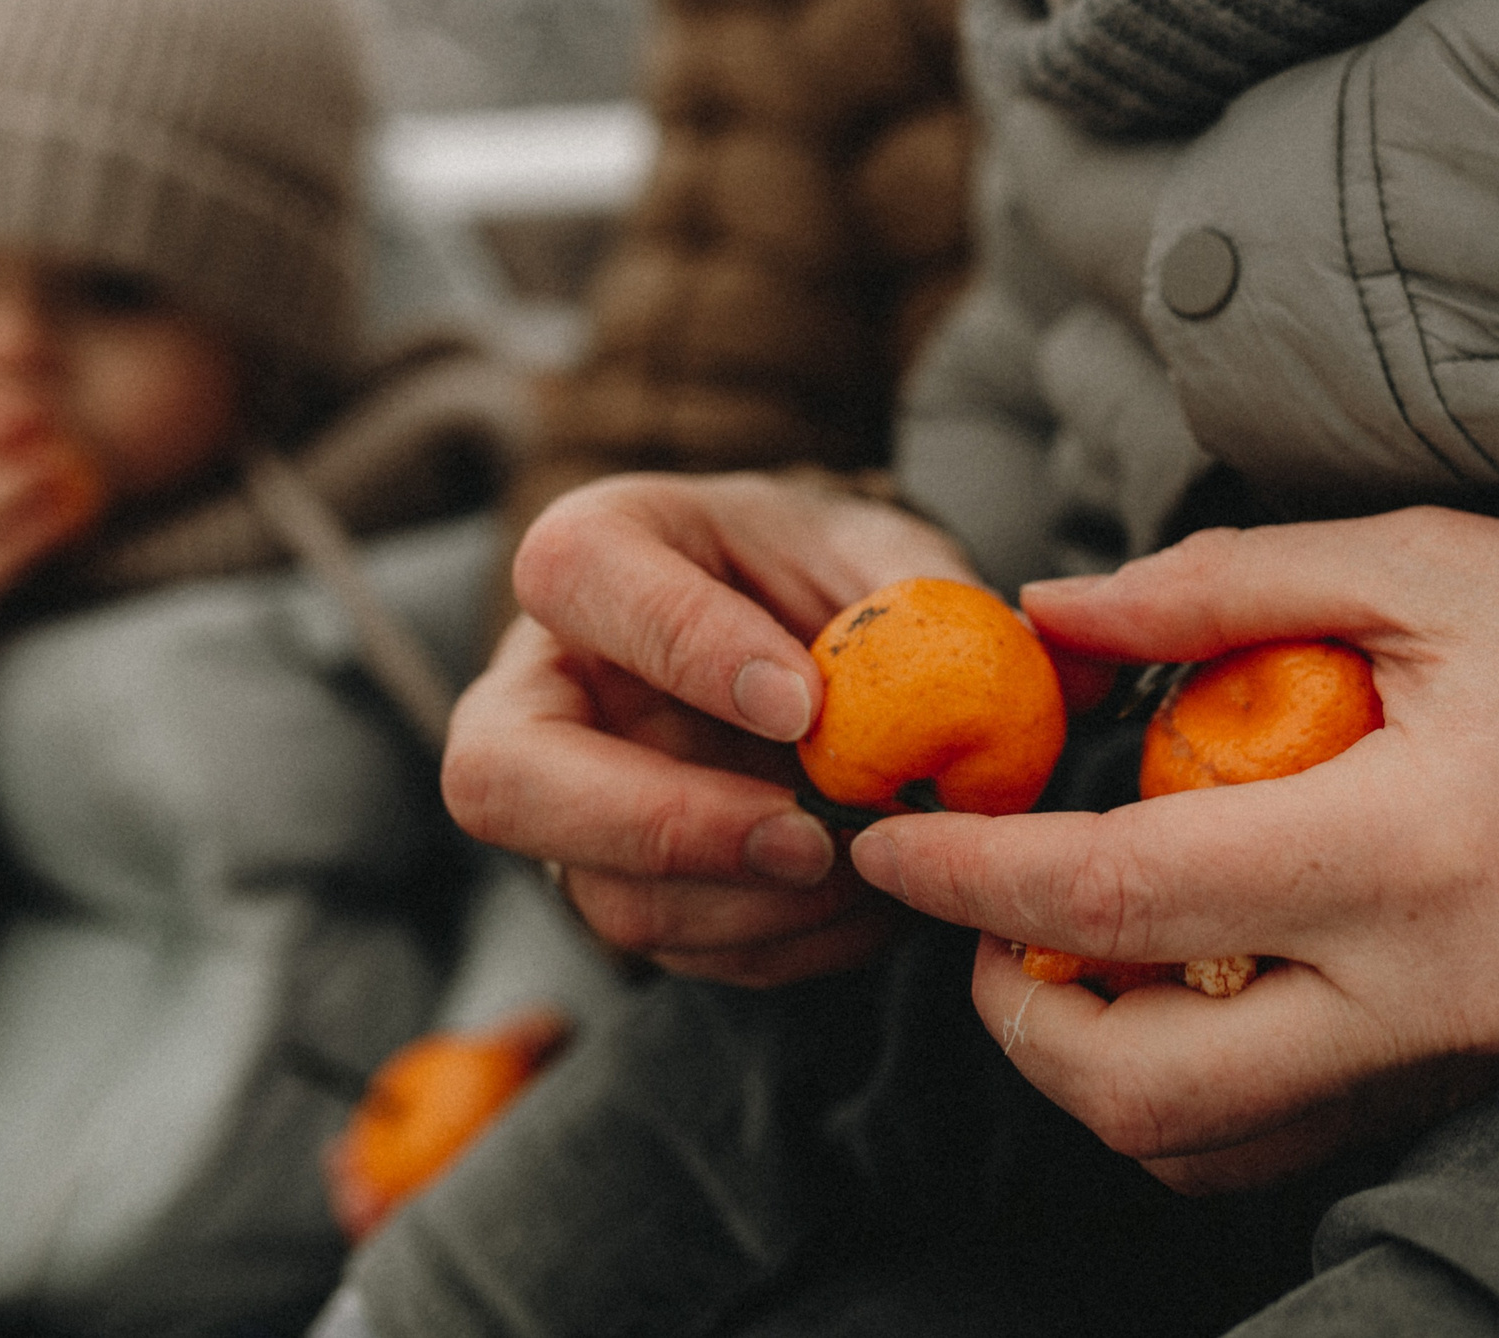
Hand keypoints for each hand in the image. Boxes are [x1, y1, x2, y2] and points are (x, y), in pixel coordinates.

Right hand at [444, 471, 990, 985]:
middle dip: (658, 826)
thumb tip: (1001, 656)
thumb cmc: (835, 578)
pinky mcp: (622, 890)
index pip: (579, 577)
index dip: (683, 647)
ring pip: (597, 894)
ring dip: (750, 906)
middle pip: (497, 776)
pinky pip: (678, 949)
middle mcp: (544, 685)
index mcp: (599, 552)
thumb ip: (919, 594)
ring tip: (873, 871)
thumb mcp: (879, 548)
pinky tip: (867, 903)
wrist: (817, 643)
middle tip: (803, 837)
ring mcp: (568, 804)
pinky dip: (784, 942)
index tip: (804, 704)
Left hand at [846, 507, 1498, 1192]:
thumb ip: (1226, 585)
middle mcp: (1420, 999)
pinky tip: (1176, 982)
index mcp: (1404, 850)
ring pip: (1196, 1148)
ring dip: (1086, 1068)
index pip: (1118, 900)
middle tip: (975, 915)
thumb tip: (1051, 613)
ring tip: (1065, 947)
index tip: (886, 843)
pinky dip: (1184, 1090)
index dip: (970, 878)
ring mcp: (1446, 1069)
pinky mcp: (1464, 1093)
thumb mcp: (1434, 567)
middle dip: (1006, 1014)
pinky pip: (1280, 1143)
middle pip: (1134, 1087)